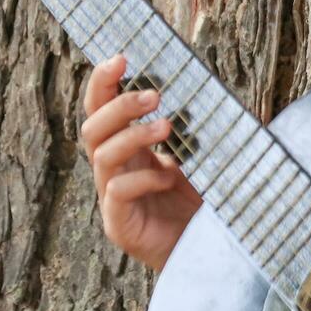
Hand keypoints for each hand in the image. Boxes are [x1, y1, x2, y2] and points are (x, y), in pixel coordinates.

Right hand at [80, 54, 201, 271]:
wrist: (216, 253)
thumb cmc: (209, 203)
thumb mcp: (208, 157)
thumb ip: (204, 127)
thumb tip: (217, 89)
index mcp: (130, 149)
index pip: (102, 108)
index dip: (104, 82)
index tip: (121, 57)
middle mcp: (116, 170)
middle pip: (92, 127)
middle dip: (119, 105)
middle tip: (154, 94)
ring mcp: (113, 199)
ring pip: (102, 156)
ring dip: (133, 135)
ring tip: (168, 127)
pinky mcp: (120, 225)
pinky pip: (116, 192)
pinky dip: (142, 178)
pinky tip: (169, 177)